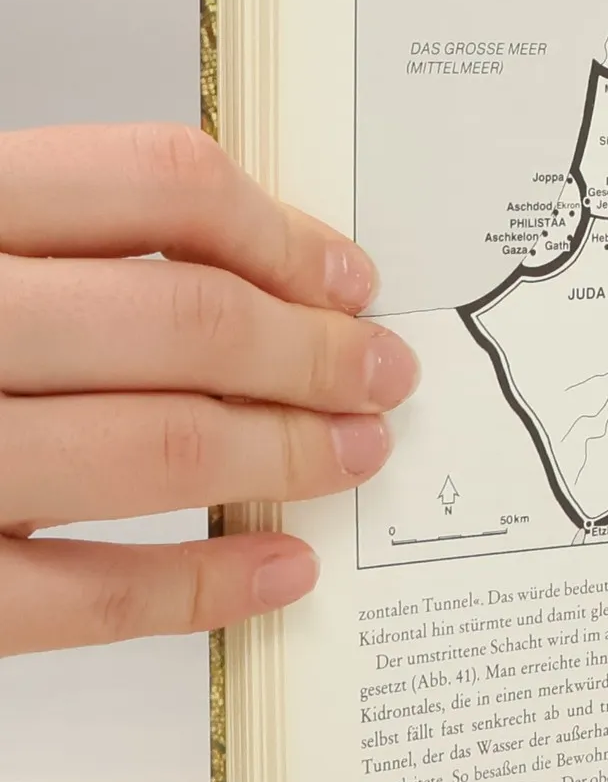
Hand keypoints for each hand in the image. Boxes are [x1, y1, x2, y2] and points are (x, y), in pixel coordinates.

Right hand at [0, 124, 415, 653]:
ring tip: (354, 455)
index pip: (153, 183)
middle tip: (382, 375)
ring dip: (285, 453)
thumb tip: (256, 267)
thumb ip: (51, 235)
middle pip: (181, 320)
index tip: (348, 277)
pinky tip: (279, 571)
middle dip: (313, 353)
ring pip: (153, 447)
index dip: (280, 230)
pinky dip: (200, 588)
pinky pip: (80, 597)